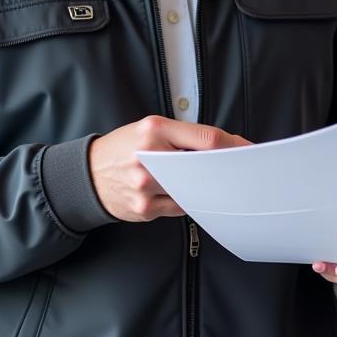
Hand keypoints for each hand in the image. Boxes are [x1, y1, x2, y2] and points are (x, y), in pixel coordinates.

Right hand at [89, 116, 250, 221]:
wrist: (87, 175)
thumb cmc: (123, 148)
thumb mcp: (149, 128)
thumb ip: (184, 134)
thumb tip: (226, 143)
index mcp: (154, 130)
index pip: (205, 138)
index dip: (233, 145)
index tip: (249, 150)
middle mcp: (149, 157)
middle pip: (202, 167)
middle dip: (221, 169)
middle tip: (235, 170)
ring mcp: (145, 186)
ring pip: (193, 190)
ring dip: (204, 187)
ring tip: (201, 180)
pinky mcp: (144, 209)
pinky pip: (180, 207)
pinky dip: (186, 199)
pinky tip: (179, 192)